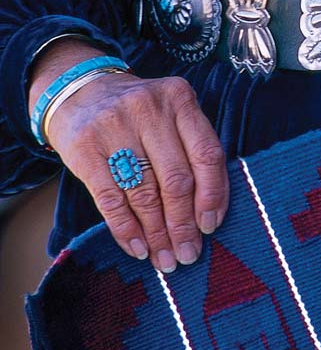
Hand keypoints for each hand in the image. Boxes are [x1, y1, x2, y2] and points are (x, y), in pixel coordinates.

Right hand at [28, 41, 228, 271]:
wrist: (79, 91)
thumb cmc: (138, 114)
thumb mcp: (170, 115)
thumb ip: (192, 151)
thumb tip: (209, 216)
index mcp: (179, 99)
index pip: (207, 154)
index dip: (212, 196)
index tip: (210, 227)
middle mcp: (149, 109)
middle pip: (176, 179)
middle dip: (183, 225)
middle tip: (188, 253)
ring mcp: (115, 126)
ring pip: (145, 193)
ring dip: (157, 233)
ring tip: (165, 258)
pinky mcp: (85, 147)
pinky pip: (111, 199)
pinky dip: (127, 229)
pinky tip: (138, 248)